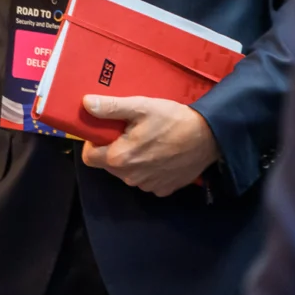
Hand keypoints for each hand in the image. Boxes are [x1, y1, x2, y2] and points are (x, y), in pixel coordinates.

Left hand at [80, 95, 220, 197]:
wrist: (209, 137)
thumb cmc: (172, 119)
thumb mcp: (140, 106)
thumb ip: (110, 107)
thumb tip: (85, 104)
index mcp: (119, 158)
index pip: (89, 157)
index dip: (94, 142)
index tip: (107, 130)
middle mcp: (130, 178)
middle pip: (108, 165)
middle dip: (114, 149)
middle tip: (131, 131)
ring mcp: (147, 186)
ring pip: (127, 173)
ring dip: (132, 159)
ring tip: (149, 141)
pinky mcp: (163, 190)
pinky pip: (146, 180)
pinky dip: (149, 169)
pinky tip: (162, 154)